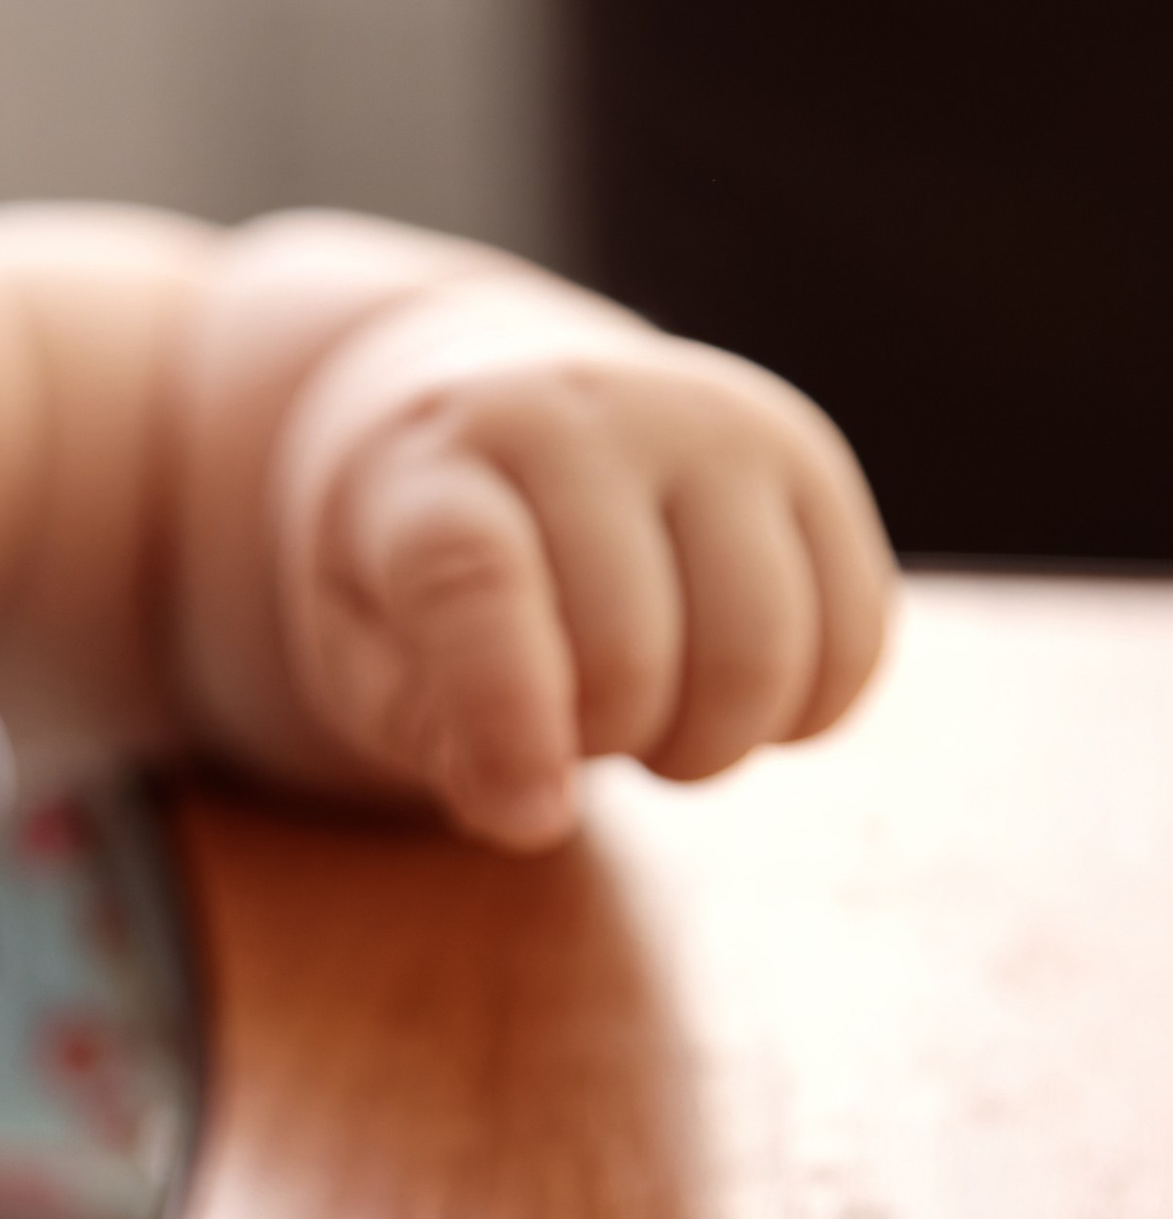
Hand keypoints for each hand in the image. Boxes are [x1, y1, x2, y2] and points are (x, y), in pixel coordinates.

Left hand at [267, 294, 893, 850]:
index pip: (474, 578)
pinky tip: (727, 689)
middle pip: (630, 653)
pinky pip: (855, 640)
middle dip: (599, 745)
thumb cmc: (411, 559)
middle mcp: (582, 413)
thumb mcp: (362, 644)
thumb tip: (530, 808)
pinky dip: (799, 715)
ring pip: (759, 655)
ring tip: (646, 711)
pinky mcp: (809, 457)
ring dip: (704, 744)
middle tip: (567, 726)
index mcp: (439, 461)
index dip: (506, 715)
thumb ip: (423, 729)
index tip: (528, 817)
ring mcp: (712, 422)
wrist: (496, 401)